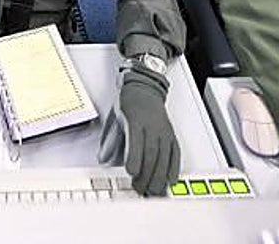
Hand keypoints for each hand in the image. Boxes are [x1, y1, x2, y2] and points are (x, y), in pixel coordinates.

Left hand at [98, 64, 179, 195]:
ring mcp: (163, 130)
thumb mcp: (114, 116)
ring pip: (164, 156)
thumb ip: (110, 139)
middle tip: (140, 188)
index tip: (132, 172)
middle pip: (151, 153)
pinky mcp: (171, 134)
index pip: (136, 141)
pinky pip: (175, 153)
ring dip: (159, 176)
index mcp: (134, 119)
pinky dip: (173, 168)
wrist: (145, 87)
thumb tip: (103, 158)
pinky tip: (170, 180)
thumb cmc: (129, 102)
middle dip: (146, 174)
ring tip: (153, 190)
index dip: (134, 158)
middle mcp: (151, 125)